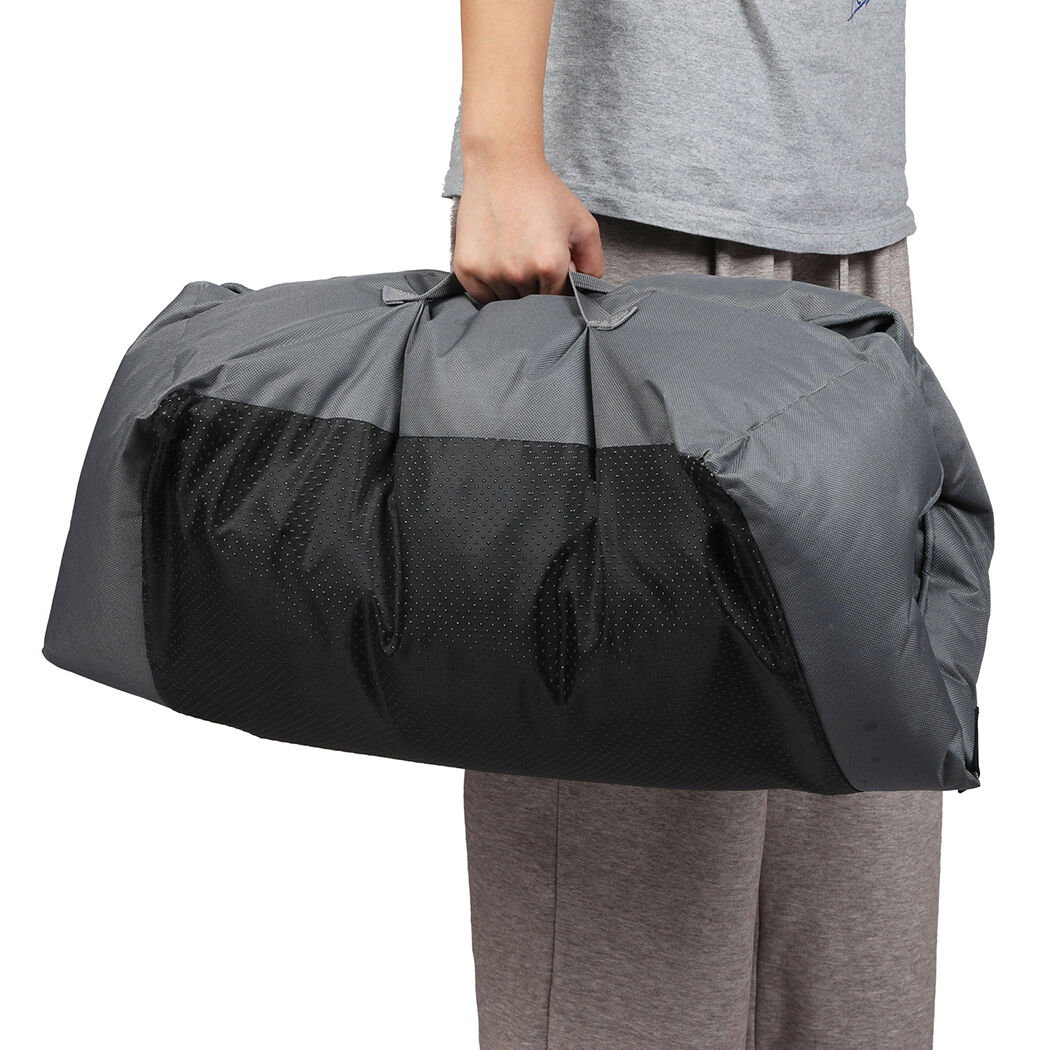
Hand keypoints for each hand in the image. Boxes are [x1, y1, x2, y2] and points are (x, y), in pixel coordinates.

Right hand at [453, 155, 603, 303]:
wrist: (501, 166)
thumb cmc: (540, 192)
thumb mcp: (582, 224)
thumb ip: (593, 263)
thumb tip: (588, 289)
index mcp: (549, 264)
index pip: (558, 299)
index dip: (558, 286)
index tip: (552, 270)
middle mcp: (518, 273)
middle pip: (532, 302)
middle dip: (536, 287)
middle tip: (532, 257)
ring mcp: (490, 273)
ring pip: (507, 302)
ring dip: (513, 289)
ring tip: (513, 256)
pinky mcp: (467, 270)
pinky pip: (483, 297)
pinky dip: (490, 287)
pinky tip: (497, 261)